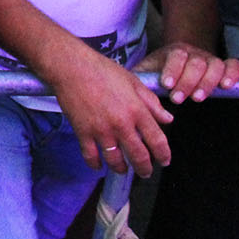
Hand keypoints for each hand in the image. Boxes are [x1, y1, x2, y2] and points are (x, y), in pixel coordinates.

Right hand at [54, 44, 173, 176]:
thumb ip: (151, 102)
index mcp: (137, 110)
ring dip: (121, 169)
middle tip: (145, 172)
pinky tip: (98, 165)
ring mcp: (101, 130)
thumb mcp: (133, 82)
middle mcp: (121, 124)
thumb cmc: (101, 70)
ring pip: (115, 160)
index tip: (164, 161)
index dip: (164, 155)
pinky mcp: (83, 132)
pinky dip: (95, 164)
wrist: (70, 67)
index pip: (157, 140)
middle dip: (144, 168)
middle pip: (139, 156)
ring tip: (122, 169)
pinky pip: (91, 156)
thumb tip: (167, 118)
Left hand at [138, 42, 238, 105]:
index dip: (172, 70)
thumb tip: (126, 89)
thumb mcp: (148, 72)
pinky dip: (232, 74)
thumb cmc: (161, 72)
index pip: (175, 56)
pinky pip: (233, 65)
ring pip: (214, 64)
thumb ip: (139, 78)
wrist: (180, 64)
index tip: (167, 85)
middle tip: (179, 98)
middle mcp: (194, 53)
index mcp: (173, 52)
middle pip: (195, 62)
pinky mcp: (224, 67)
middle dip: (187, 81)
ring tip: (198, 97)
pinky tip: (226, 86)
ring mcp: (210, 59)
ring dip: (208, 81)